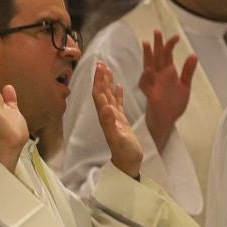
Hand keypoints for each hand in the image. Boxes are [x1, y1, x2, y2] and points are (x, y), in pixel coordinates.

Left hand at [92, 61, 143, 179]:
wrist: (128, 163)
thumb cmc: (125, 153)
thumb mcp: (118, 138)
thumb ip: (111, 123)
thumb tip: (106, 106)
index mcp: (106, 117)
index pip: (99, 95)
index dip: (98, 81)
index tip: (99, 68)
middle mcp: (107, 115)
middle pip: (102, 92)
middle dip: (100, 77)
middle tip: (101, 63)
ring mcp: (114, 117)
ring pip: (108, 96)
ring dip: (106, 82)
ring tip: (107, 69)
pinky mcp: (121, 120)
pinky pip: (117, 103)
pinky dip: (117, 93)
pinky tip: (118, 85)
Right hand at [139, 30, 196, 149]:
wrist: (168, 120)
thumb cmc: (173, 103)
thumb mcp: (184, 85)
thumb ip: (188, 71)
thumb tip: (193, 55)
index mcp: (167, 73)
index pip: (167, 55)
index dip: (171, 45)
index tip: (177, 36)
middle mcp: (159, 76)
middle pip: (156, 57)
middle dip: (156, 44)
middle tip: (157, 31)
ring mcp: (153, 84)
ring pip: (148, 67)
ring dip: (147, 56)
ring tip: (147, 43)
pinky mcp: (151, 95)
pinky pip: (145, 85)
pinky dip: (146, 77)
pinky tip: (148, 70)